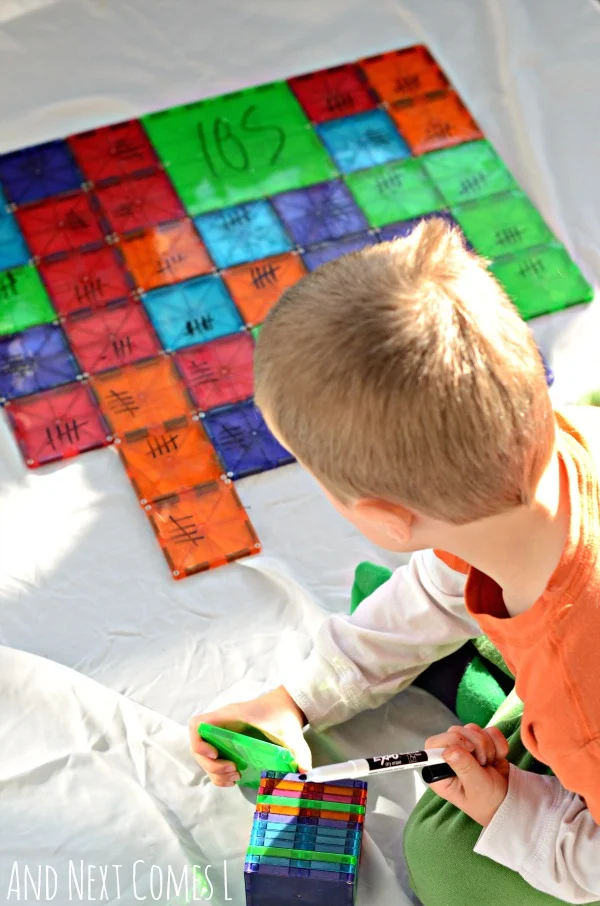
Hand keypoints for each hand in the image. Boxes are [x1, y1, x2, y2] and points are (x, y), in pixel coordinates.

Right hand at [189, 686, 310, 787]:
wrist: (288, 705)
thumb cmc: (284, 715)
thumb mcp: (292, 735)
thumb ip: (299, 753)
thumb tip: (304, 775)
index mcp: (230, 717)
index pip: (198, 725)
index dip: (199, 743)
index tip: (216, 755)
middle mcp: (222, 724)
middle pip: (199, 747)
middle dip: (211, 766)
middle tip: (234, 772)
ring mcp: (223, 733)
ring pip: (205, 755)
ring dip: (214, 772)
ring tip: (235, 777)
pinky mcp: (229, 742)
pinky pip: (214, 758)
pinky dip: (219, 772)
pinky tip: (235, 776)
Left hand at [424, 722, 509, 826]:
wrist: (511, 801)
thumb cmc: (489, 801)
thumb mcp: (477, 788)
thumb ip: (464, 767)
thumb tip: (449, 750)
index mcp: (440, 772)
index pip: (433, 744)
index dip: (450, 740)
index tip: (469, 749)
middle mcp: (449, 758)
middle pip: (455, 732)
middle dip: (476, 744)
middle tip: (483, 763)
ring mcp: (465, 749)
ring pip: (472, 729)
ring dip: (487, 745)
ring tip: (490, 763)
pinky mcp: (480, 744)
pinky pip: (489, 731)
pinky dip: (497, 743)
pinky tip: (497, 758)